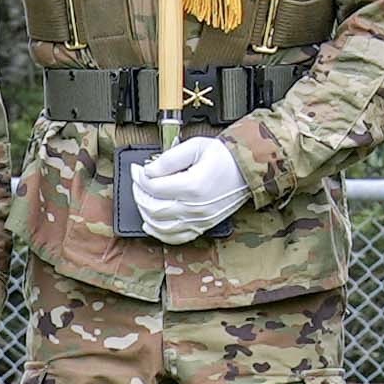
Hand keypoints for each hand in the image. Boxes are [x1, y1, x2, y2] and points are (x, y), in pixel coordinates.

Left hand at [118, 136, 247, 245]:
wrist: (247, 170)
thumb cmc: (224, 156)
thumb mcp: (196, 146)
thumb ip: (169, 158)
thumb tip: (148, 170)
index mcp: (193, 186)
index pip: (153, 187)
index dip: (139, 178)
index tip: (136, 170)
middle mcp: (195, 207)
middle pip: (153, 208)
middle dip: (139, 194)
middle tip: (137, 182)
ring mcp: (199, 220)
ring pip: (160, 226)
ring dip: (145, 214)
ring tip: (142, 199)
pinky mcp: (202, 226)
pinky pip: (176, 237)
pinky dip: (159, 233)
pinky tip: (150, 224)